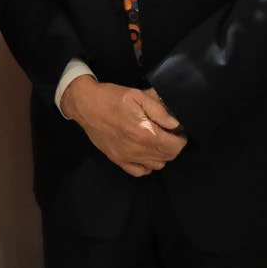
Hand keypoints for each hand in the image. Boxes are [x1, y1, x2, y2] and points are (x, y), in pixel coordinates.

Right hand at [60, 76, 185, 175]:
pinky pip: (140, 172)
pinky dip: (147, 165)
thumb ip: (159, 110)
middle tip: (168, 133)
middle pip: (168, 157)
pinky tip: (144, 152)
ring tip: (156, 141)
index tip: (178, 130)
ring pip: (157, 165)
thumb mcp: (137, 95)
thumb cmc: (111, 97)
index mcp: (145, 132)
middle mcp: (137, 149)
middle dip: (173, 146)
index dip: (181, 138)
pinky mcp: (118, 160)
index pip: (176, 146)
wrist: (84, 105)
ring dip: (161, 155)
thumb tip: (175, 124)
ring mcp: (127, 157)